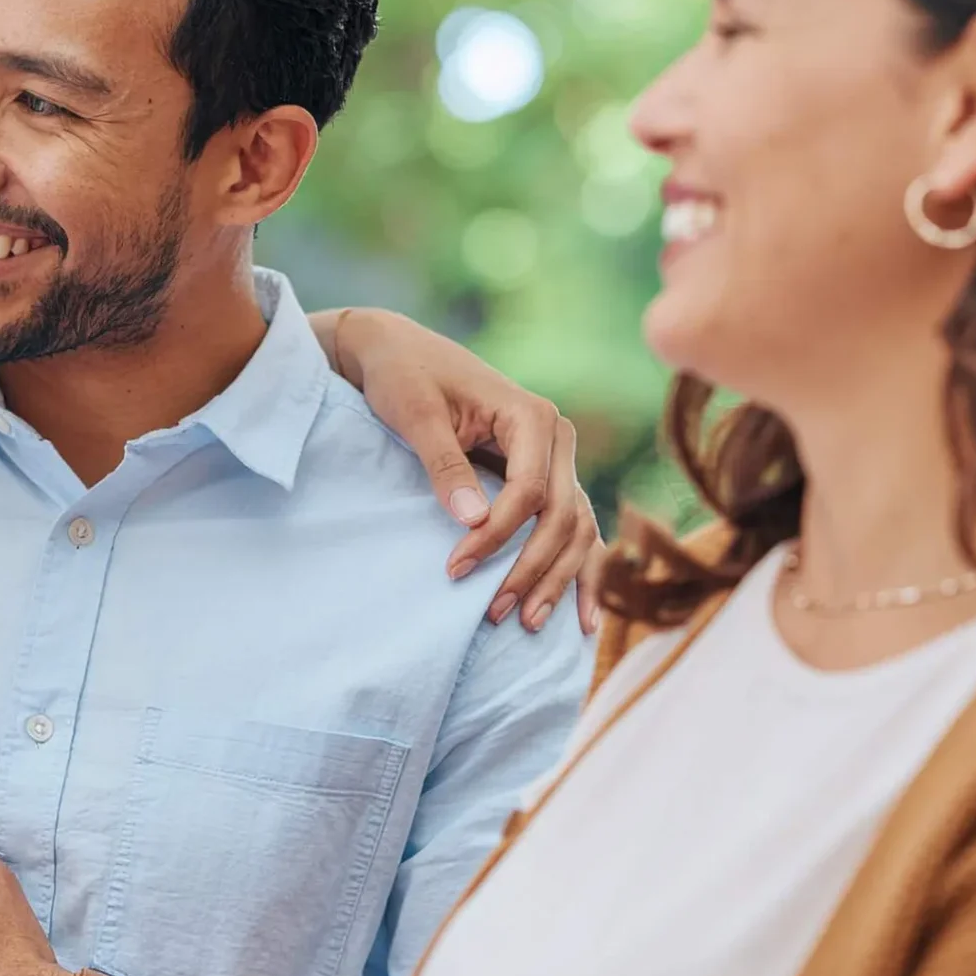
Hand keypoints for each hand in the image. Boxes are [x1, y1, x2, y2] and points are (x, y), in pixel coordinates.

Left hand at [323, 307, 603, 633]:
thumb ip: (444, 464)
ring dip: (557, 578)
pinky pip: (569, 526)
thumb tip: (472, 521)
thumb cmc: (403, 375)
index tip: (455, 569)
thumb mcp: (415, 414)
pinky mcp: (543, 476)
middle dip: (532, 569)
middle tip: (496, 614)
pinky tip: (576, 613)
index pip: (529, 491)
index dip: (497, 536)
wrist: (398, 352)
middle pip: (562, 515)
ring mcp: (555, 458)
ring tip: (527, 623)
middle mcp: (555, 437)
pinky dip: (573, 567)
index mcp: (531, 415)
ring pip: (574, 527)